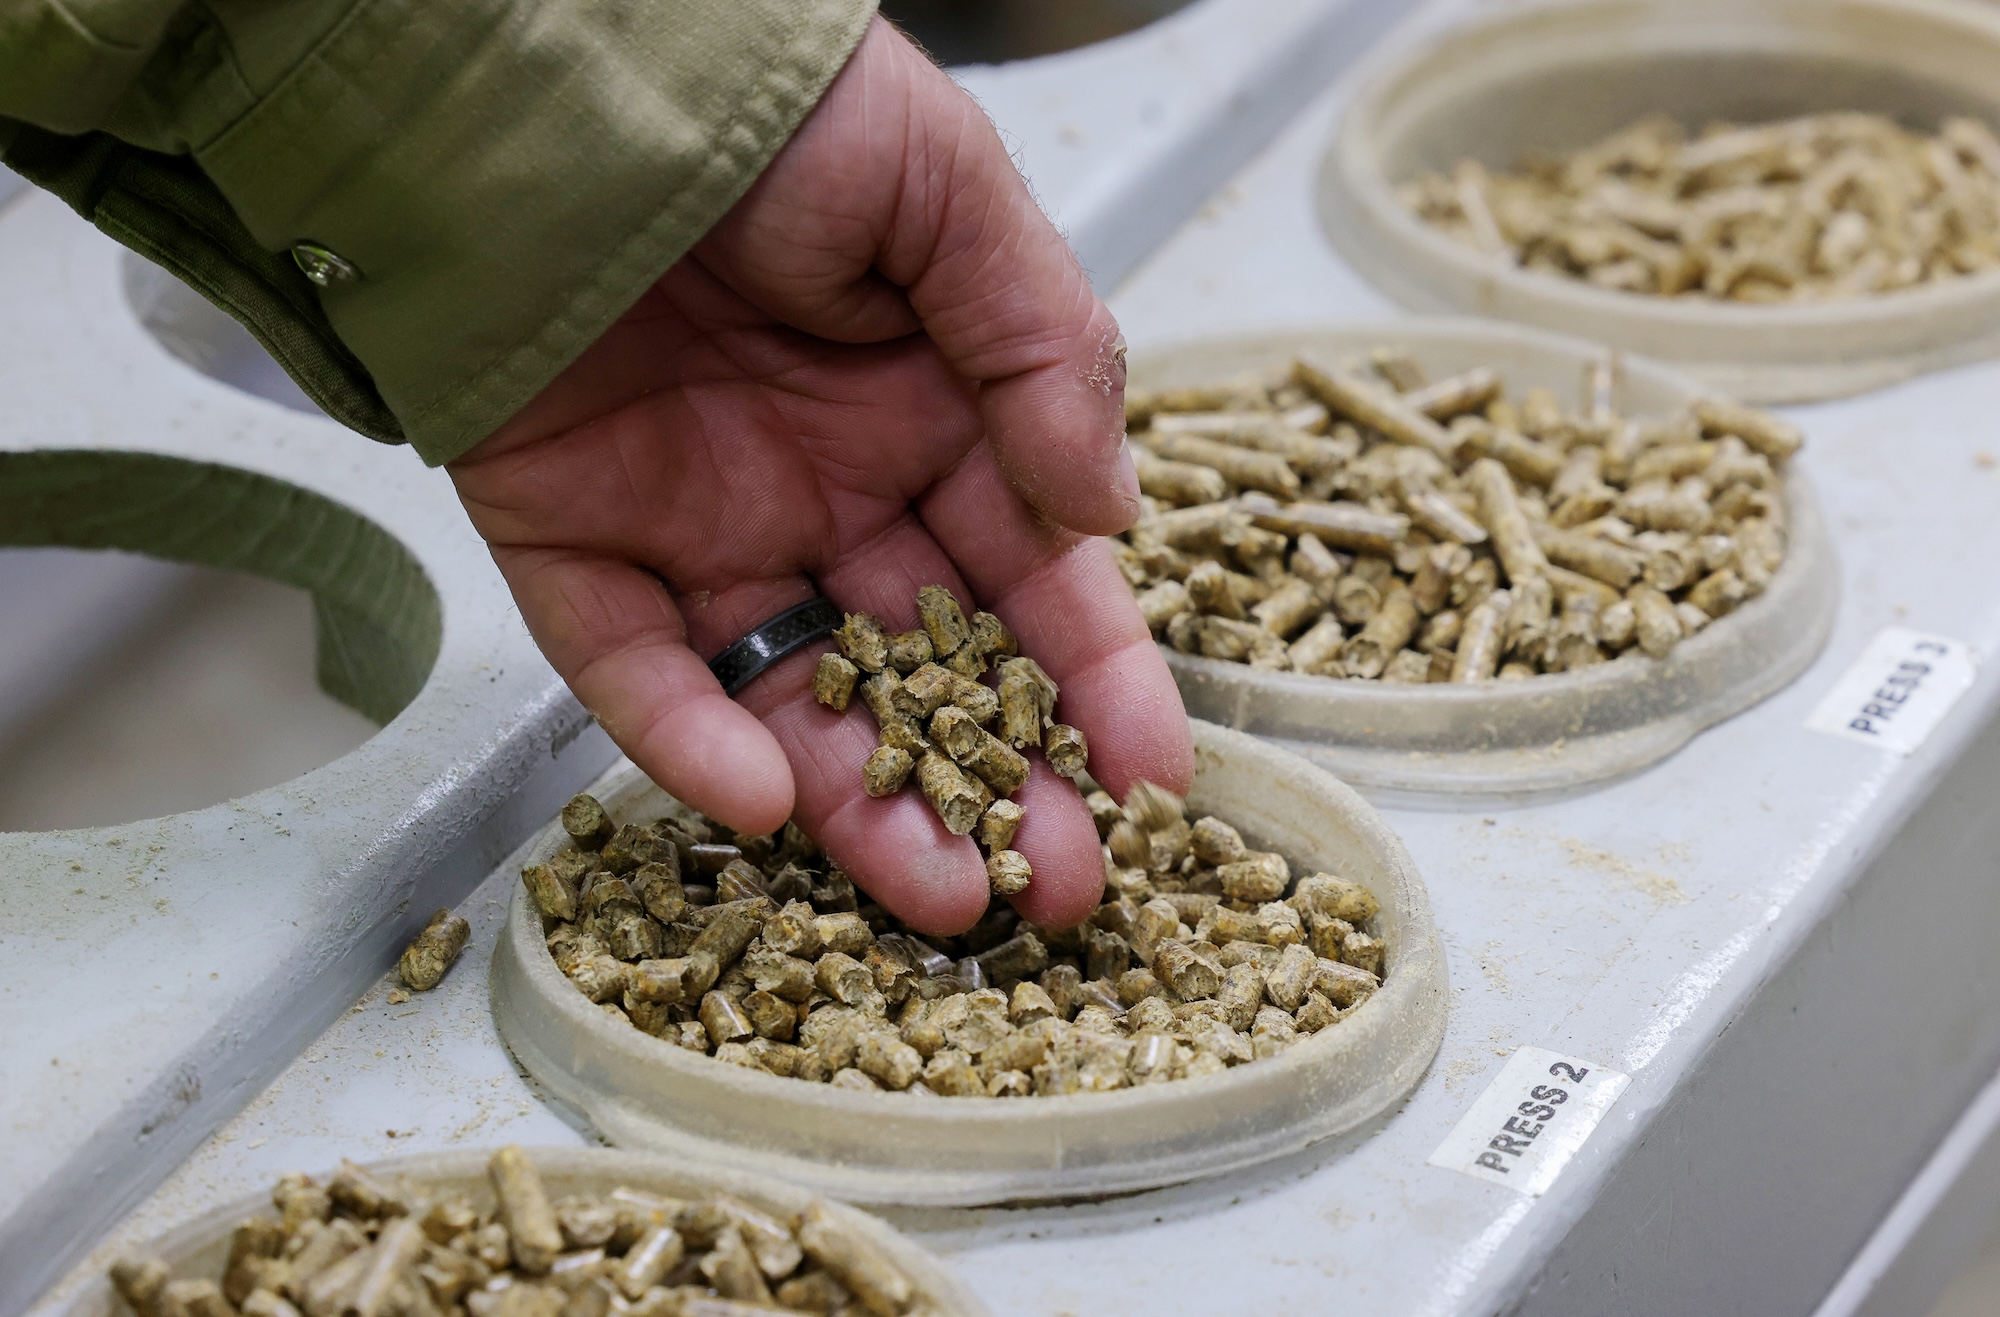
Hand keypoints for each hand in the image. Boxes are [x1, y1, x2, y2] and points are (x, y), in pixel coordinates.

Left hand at [447, 17, 1191, 934]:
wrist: (560, 70)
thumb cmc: (778, 107)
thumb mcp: (950, 194)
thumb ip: (1045, 354)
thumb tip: (1109, 514)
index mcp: (934, 411)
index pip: (1034, 576)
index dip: (1096, 679)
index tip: (1154, 781)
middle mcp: (828, 487)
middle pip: (926, 670)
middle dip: (996, 782)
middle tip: (1058, 892)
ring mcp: (702, 526)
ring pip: (796, 698)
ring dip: (866, 805)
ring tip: (941, 898)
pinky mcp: (575, 543)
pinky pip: (633, 665)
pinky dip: (689, 737)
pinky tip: (761, 801)